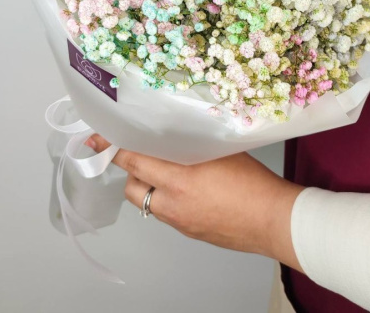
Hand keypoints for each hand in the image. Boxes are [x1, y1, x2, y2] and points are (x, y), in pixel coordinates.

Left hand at [85, 134, 304, 271]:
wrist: (271, 219)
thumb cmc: (253, 181)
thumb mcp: (219, 152)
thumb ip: (191, 145)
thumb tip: (176, 137)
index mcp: (180, 176)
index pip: (135, 160)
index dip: (113, 149)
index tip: (98, 140)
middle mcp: (172, 201)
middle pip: (131, 187)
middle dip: (131, 170)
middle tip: (140, 156)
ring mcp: (178, 220)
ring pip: (145, 203)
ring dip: (147, 187)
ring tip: (167, 175)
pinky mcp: (187, 232)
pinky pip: (164, 214)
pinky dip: (165, 201)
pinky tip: (187, 192)